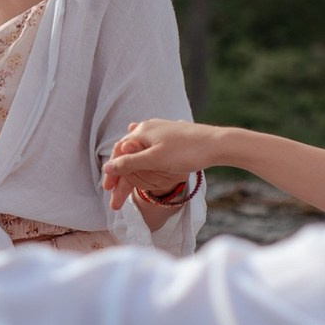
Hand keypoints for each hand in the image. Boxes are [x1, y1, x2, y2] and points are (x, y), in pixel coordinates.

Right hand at [101, 118, 217, 209]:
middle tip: (116, 197)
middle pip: (128, 155)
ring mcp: (161, 130)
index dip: (112, 174)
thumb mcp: (154, 160)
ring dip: (132, 170)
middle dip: (121, 177)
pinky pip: (150, 148)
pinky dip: (143, 158)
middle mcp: (148, 128)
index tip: (108, 191)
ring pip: (140, 153)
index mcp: (141, 132)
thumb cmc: (185, 152)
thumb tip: (107, 167)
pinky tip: (141, 154)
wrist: (217, 143)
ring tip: (125, 184)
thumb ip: (129, 163)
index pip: (119, 154)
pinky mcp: (172, 136)